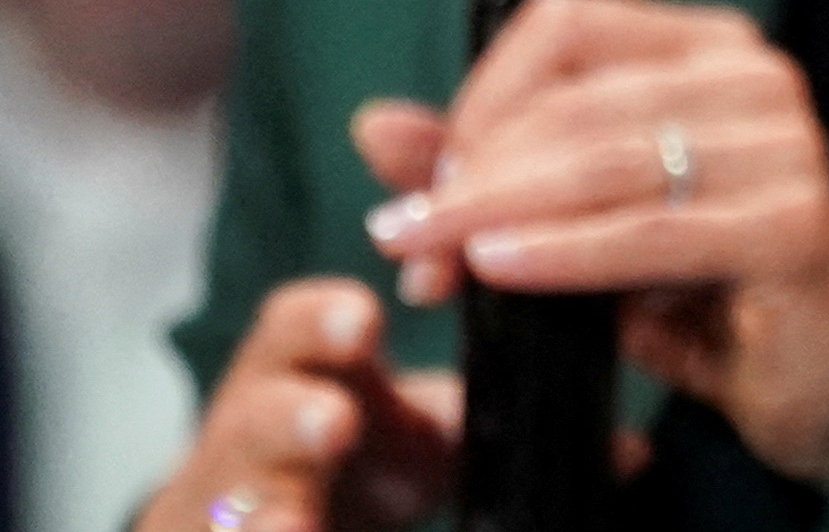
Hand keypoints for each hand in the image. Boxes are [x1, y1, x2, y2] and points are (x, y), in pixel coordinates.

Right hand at [138, 279, 457, 531]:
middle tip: (336, 423)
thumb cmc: (365, 466)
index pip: (293, 326)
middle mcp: (248, 434)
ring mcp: (222, 503)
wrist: (280, 529)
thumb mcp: (420, 432)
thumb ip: (474, 415)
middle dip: (293, 418)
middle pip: (253, 417)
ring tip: (296, 527)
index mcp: (300, 373)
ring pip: (228, 503)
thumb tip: (604, 441)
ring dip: (264, 514)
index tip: (363, 323)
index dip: (322, 321)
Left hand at [360, 0, 828, 483]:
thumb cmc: (700, 280)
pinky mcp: (794, 227)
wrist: (811, 368)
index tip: (429, 174)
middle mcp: (757, 77)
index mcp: (711, 47)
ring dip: (497, 214)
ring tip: (429, 259)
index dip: (481, 92)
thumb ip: (490, 166)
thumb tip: (376, 126)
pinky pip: (652, 234)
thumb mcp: (584, 215)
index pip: (568, 24)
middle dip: (473, 174)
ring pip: (605, 163)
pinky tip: (501, 268)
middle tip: (403, 237)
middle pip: (576, 101)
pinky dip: (563, 253)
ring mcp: (787, 147)